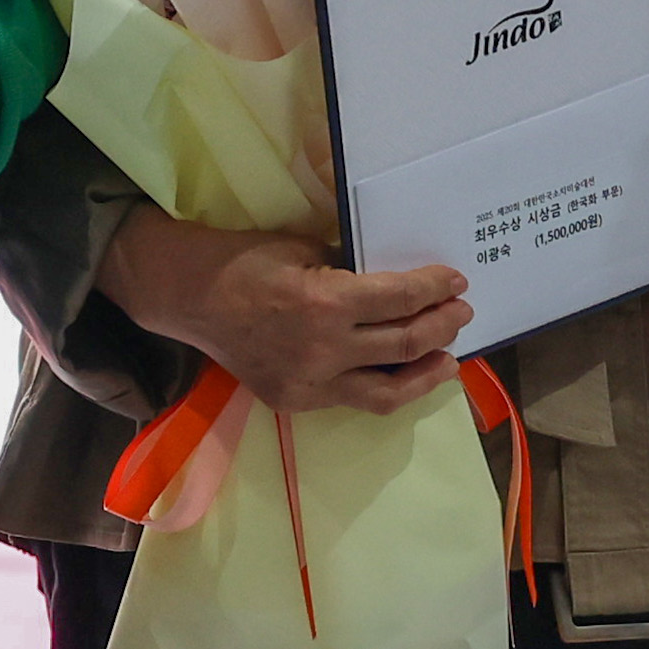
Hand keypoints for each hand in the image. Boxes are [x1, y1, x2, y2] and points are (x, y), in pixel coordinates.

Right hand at [97, 203, 471, 415]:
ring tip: (447, 360)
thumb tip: (393, 283)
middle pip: (406, 343)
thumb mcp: (302, 247)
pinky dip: (384, 387)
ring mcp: (310, 382)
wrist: (188, 297)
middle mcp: (324, 349)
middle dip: (442, 325)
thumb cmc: (244, 261)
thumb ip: (348, 270)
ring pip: (390, 390)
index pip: (401, 298)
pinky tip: (399, 375)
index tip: (456, 282)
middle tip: (460, 313)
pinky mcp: (296, 401)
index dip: (435, 289)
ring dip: (427, 373)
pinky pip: (354, 400)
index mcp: (325, 301)